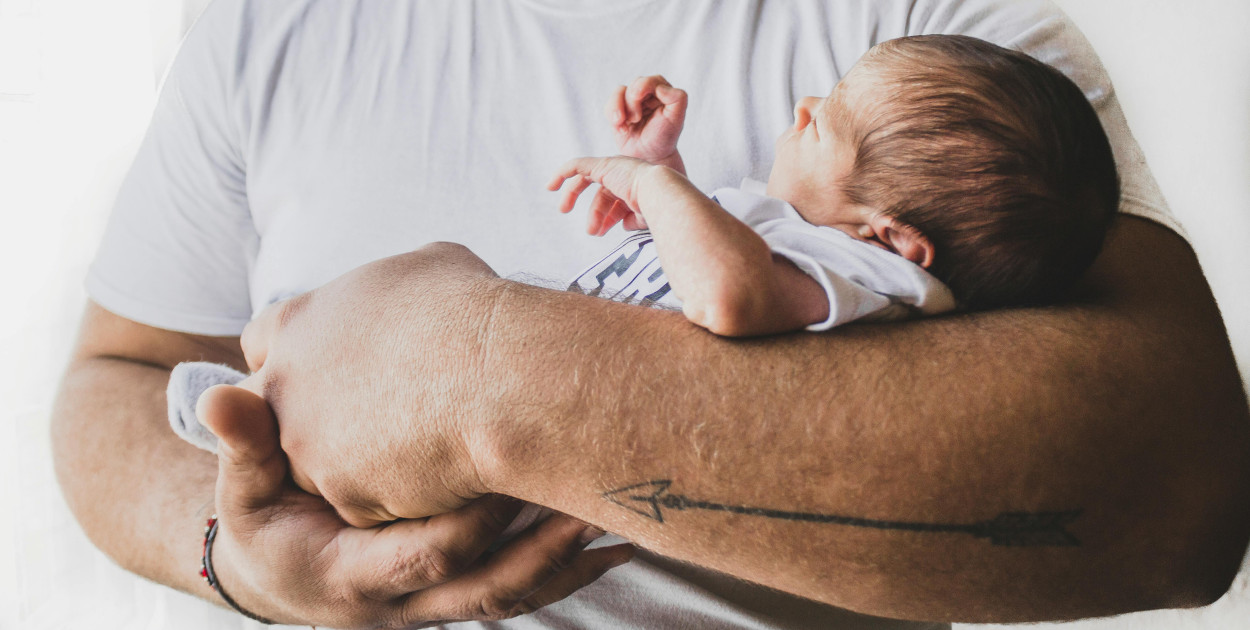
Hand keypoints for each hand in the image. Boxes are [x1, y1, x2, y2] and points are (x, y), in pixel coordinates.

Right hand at [197, 382, 633, 626]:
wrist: (276, 572)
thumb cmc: (261, 520)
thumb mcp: (240, 489)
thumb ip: (243, 444)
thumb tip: (224, 396)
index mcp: (351, 577)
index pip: (424, 554)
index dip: (469, 518)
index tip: (510, 468)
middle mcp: (404, 603)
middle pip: (486, 589)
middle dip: (544, 550)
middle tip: (594, 502)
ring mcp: (438, 602)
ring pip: (514, 595)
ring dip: (570, 561)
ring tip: (626, 521)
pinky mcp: (461, 589)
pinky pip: (523, 587)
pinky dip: (568, 566)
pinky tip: (615, 536)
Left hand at [240, 242, 508, 523]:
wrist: (499, 375)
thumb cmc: (470, 311)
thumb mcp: (427, 266)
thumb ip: (394, 288)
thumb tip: (416, 292)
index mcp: (299, 322)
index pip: (261, 341)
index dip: (296, 356)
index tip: (330, 368)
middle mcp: (287, 384)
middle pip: (276, 413)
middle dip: (309, 419)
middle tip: (369, 418)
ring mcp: (308, 445)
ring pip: (316, 467)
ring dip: (354, 464)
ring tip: (416, 448)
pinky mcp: (343, 494)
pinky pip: (364, 505)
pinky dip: (395, 496)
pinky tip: (437, 476)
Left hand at [548, 155, 658, 235]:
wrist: (660, 195)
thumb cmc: (658, 209)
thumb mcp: (644, 217)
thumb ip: (633, 219)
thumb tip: (623, 226)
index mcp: (635, 186)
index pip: (616, 201)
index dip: (607, 218)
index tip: (600, 232)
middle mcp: (624, 174)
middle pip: (602, 193)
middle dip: (594, 211)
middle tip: (588, 229)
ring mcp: (613, 167)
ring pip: (586, 180)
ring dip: (573, 196)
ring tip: (567, 213)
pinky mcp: (603, 164)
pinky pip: (577, 165)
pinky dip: (562, 173)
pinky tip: (551, 186)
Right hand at [608, 75, 686, 165]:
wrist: (650, 157)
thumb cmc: (665, 137)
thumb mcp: (677, 118)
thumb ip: (678, 98)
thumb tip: (661, 87)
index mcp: (663, 92)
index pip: (653, 80)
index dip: (644, 85)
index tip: (638, 96)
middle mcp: (647, 94)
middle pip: (635, 84)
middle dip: (632, 100)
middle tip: (636, 118)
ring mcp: (631, 102)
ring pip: (619, 92)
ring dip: (619, 107)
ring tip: (626, 122)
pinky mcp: (618, 111)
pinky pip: (610, 105)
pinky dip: (612, 114)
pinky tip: (621, 128)